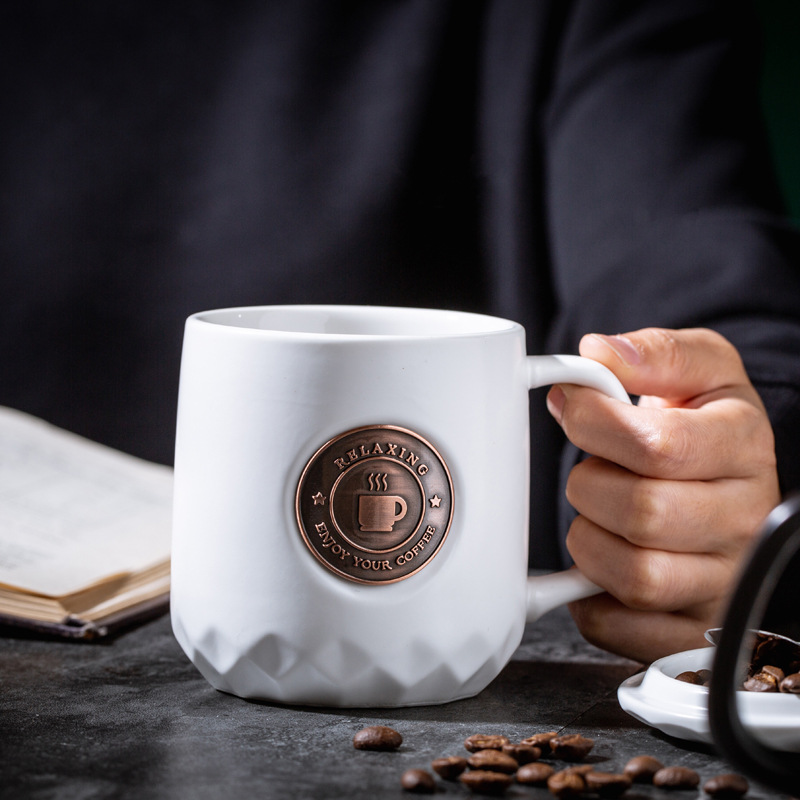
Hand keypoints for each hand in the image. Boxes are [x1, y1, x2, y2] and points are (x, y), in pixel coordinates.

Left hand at [546, 328, 780, 662]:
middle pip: (643, 514)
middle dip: (590, 485)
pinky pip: (620, 628)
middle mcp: (746, 520)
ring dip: (589, 543)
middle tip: (592, 472)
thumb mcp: (698, 371)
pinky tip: (600, 563)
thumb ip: (655, 352)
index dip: (594, 424)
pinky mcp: (690, 628)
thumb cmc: (702, 426)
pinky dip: (588, 599)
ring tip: (600, 517)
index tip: (573, 407)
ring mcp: (723, 581)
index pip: (659, 446)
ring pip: (634, 577)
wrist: (725, 482)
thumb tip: (599, 354)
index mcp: (744, 447)